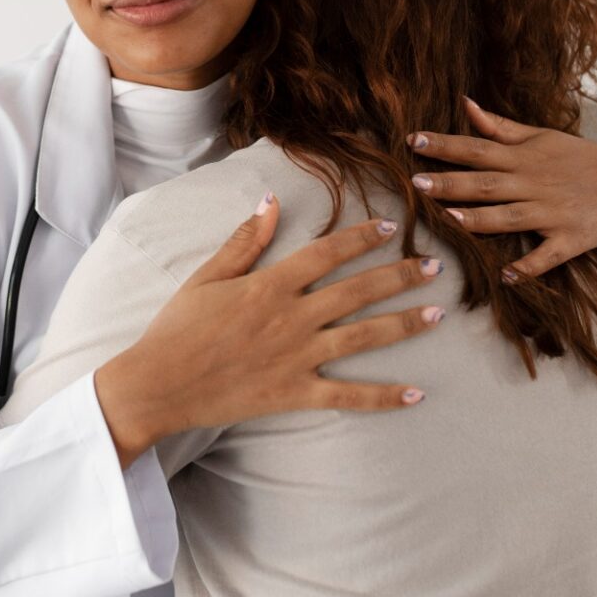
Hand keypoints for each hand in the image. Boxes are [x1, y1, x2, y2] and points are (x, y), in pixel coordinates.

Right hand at [95, 195, 443, 467]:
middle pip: (357, 291)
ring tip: (437, 314)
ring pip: (363, 337)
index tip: (390, 228)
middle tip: (436, 266)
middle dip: (400, 276)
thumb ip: (243, 241)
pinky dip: (383, 396)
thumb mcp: (206, 276)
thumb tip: (270, 200)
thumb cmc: (177, 328)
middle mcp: (291, 317)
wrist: (159, 384)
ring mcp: (297, 356)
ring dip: (404, 324)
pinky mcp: (295, 392)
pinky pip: (348, 396)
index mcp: (270, 285)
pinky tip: (416, 393)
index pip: (326, 253)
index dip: (360, 238)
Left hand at [406, 96, 596, 282]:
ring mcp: (552, 213)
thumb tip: (465, 104)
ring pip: (510, 217)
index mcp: (522, 158)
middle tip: (417, 183)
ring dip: (481, 220)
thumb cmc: (578, 158)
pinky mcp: (570, 239)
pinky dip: (528, 266)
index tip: (412, 140)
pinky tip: (506, 276)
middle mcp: (533, 184)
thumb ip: (500, 127)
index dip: (445, 145)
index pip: (477, 149)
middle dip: (452, 184)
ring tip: (450, 220)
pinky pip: (547, 256)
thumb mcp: (540, 137)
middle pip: (486, 184)